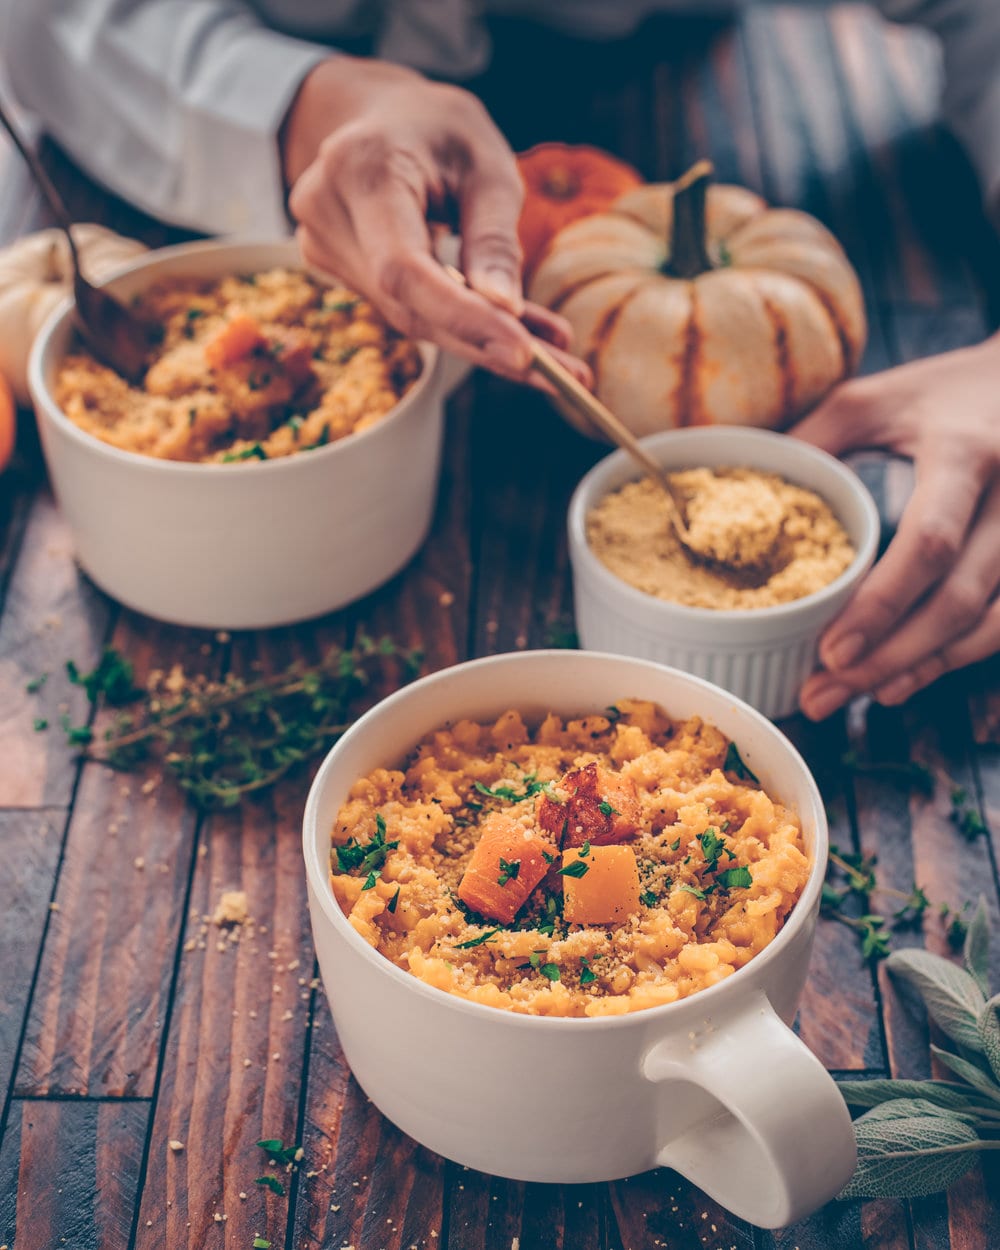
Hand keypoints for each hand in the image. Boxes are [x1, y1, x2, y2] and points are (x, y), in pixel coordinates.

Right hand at [282, 57, 587, 385]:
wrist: (379, 116)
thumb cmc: (438, 129)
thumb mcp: (485, 163)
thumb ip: (492, 235)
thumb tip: (504, 309)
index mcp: (360, 169)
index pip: (404, 268)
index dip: (462, 317)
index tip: (524, 352)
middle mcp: (327, 213)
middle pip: (411, 307)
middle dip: (489, 346)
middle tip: (565, 374)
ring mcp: (325, 247)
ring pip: (413, 319)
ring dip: (485, 344)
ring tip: (557, 358)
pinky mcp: (341, 272)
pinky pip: (409, 311)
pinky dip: (464, 327)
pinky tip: (518, 337)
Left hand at [791, 335, 999, 718]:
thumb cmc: (941, 394)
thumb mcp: (873, 400)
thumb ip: (815, 442)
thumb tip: (743, 494)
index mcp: (964, 454)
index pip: (929, 544)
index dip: (881, 606)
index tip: (830, 651)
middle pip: (957, 601)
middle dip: (888, 658)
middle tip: (821, 694)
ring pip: (987, 626)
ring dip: (919, 670)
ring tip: (853, 697)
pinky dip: (951, 659)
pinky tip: (900, 680)